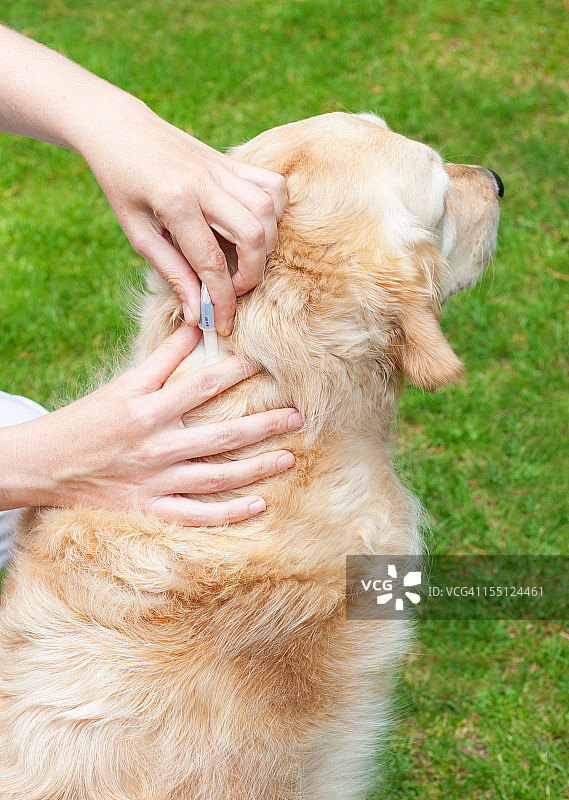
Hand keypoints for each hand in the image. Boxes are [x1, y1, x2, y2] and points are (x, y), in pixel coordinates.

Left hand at [0, 26, 285, 334]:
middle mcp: (204, 183)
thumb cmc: (122, 185)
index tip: (222, 324)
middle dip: (252, 274)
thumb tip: (195, 311)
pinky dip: (275, 213)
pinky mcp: (232, 161)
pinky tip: (255, 227)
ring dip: (266, 245)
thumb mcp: (137, 233)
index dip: (221, 300)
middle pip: (253, 236)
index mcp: (174, 203)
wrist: (120, 130)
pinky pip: (273, 186)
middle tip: (233, 287)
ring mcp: (222, 168)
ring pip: (269, 211)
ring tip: (244, 259)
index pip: (211, 263)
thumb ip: (171, 271)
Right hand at [0, 325, 300, 524]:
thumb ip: (163, 358)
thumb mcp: (123, 383)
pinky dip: (229, 513)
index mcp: (150, 410)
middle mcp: (157, 447)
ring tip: (290, 457)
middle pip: (224, 436)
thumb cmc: (88, 419)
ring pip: (218, 478)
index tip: (270, 363)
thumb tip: (196, 325)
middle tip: (298, 416)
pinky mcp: (150, 509)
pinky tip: (259, 505)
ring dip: (258, 468)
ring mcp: (155, 482)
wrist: (46, 465)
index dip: (241, 371)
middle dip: (265, 425)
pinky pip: (197, 516)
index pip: (206, 385)